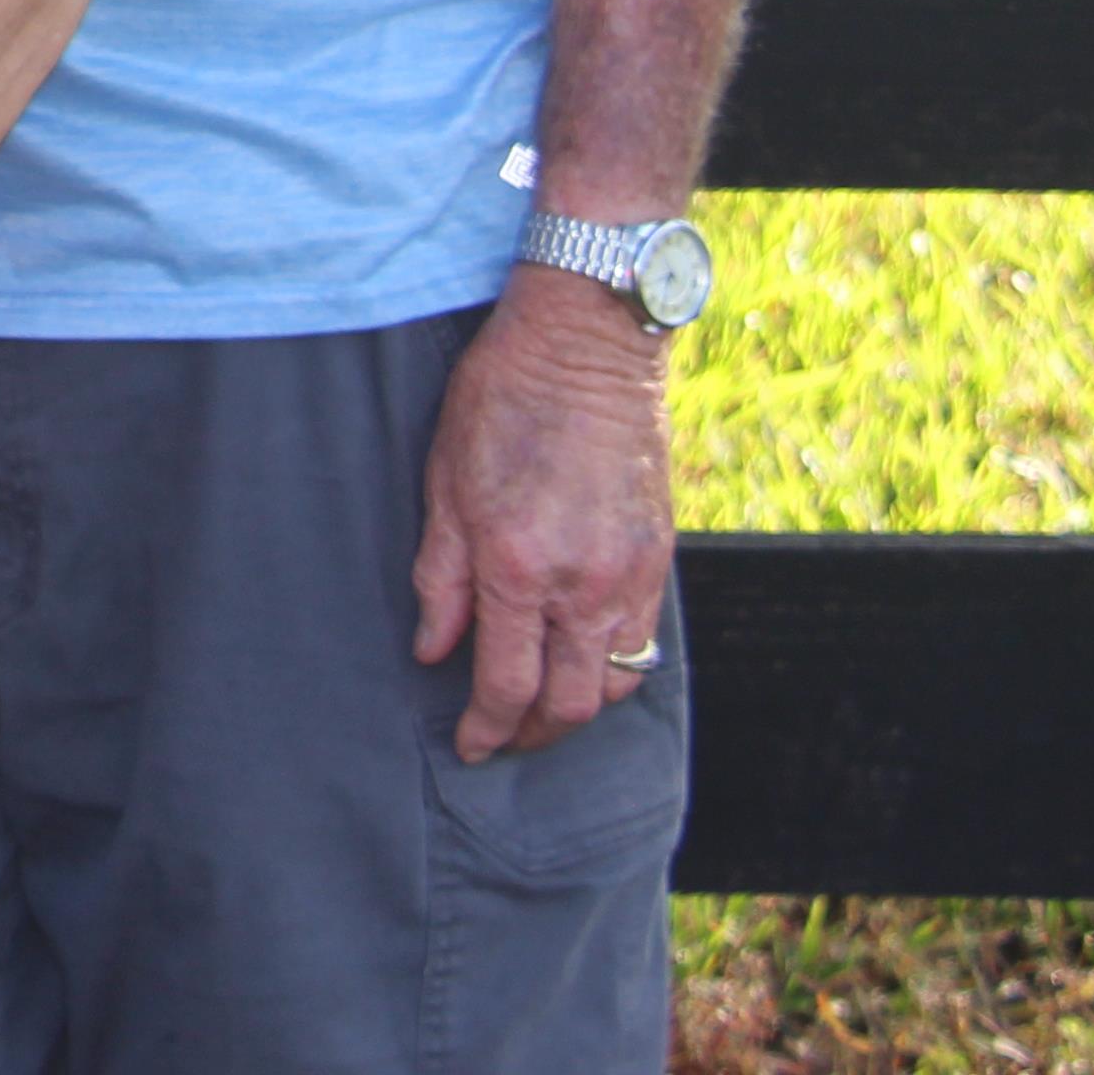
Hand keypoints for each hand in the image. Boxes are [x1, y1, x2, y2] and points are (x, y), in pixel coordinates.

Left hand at [413, 267, 678, 760]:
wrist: (585, 347)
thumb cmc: (499, 402)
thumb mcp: (443, 483)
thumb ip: (439, 577)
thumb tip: (433, 651)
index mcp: (516, 565)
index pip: (506, 684)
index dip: (485, 728)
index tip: (469, 746)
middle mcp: (582, 582)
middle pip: (568, 704)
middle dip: (532, 735)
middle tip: (501, 738)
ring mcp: (630, 574)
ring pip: (613, 682)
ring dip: (576, 706)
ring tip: (538, 704)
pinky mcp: (660, 559)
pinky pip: (643, 642)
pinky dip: (610, 666)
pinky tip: (579, 657)